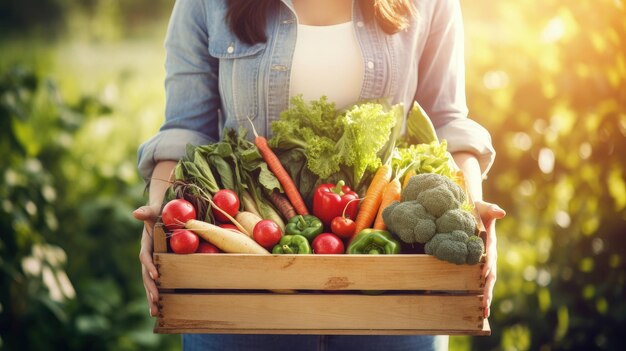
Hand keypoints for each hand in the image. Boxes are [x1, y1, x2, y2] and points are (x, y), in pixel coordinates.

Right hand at [133, 205, 160, 316]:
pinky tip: (161, 309)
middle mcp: (147, 256)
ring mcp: (152, 263)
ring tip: (155, 312)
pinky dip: (157, 295)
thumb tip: (135, 212)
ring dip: (151, 297)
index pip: (145, 257)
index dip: (150, 266)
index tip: (156, 276)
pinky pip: (157, 283)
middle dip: (150, 288)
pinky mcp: (158, 267)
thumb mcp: (153, 211)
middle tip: (156, 301)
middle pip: (146, 275)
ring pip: (149, 283)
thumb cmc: (158, 212)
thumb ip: (146, 212)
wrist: (160, 216)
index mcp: (146, 244)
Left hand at [474, 200, 505, 318]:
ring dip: (486, 297)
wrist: (476, 213)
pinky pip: (481, 282)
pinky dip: (481, 294)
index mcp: (490, 245)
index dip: (487, 265)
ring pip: (487, 283)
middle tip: (486, 306)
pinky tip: (479, 306)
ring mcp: (485, 263)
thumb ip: (492, 209)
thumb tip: (501, 213)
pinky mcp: (479, 266)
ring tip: (485, 312)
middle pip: (491, 276)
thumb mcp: (485, 208)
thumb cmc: (479, 210)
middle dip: (488, 290)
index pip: (490, 257)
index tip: (484, 275)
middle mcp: (489, 256)